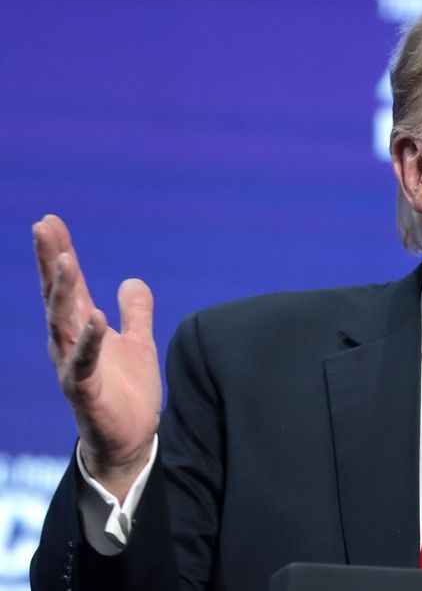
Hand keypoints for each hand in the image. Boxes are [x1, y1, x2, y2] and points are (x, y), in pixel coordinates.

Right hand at [34, 214, 161, 500]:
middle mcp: (68, 344)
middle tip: (44, 228)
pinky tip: (96, 316)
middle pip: (56, 296)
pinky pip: (83, 363)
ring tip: (65, 260)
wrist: (129, 440)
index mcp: (80, 330)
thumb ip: (135, 313)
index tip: (49, 219)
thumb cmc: (127, 392)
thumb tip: (132, 281)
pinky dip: (90, 340)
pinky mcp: (84, 391)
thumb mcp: (137, 343)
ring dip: (63, 293)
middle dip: (49, 262)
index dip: (57, 252)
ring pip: (62, 324)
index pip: (66, 285)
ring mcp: (73, 367)